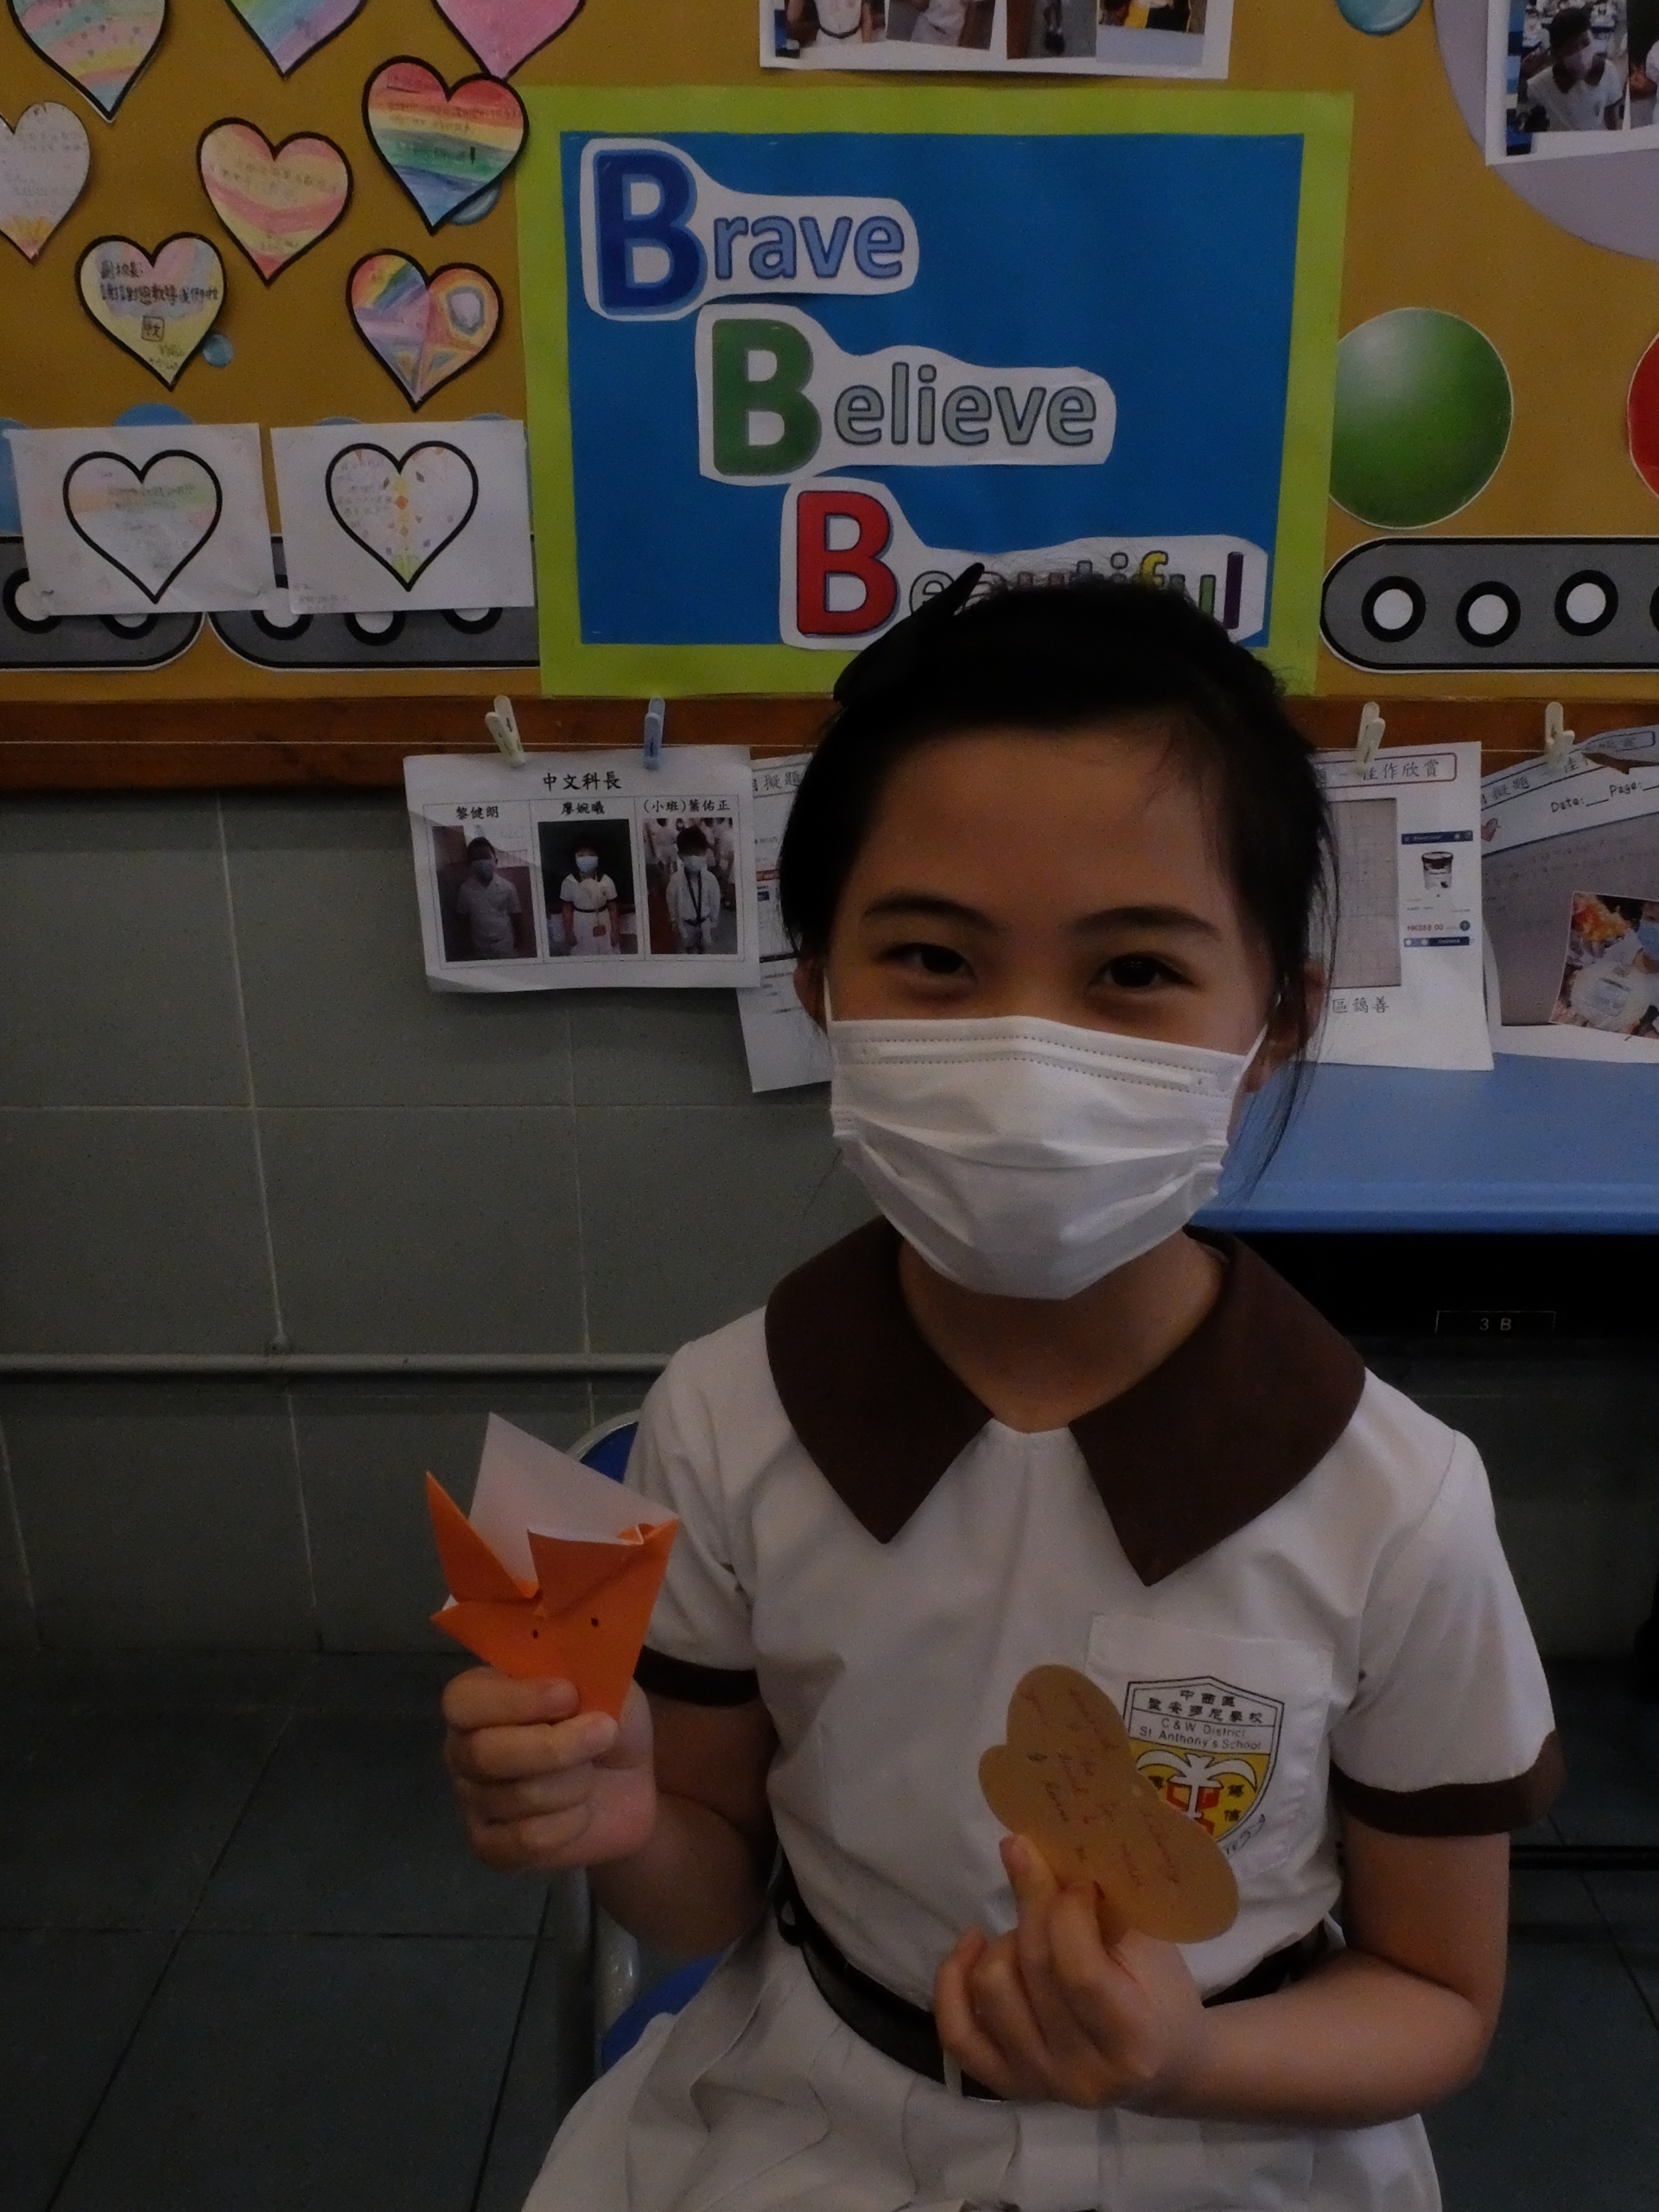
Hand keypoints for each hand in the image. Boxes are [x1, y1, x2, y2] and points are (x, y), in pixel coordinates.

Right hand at [442, 1668, 656, 1871]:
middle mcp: (464, 1748)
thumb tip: (570, 1678)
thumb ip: (584, 1675)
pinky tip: (582, 1811)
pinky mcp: (491, 1847)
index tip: (569, 1695)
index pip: (464, 1700)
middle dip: (555, 1747)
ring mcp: (473, 1801)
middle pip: (485, 1754)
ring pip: (516, 1797)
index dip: (516, 1700)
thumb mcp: (606, 1683)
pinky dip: (569, 1824)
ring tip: (593, 1773)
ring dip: (574, 1784)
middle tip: (604, 1732)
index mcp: (480, 1698)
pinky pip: (526, 1840)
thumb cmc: (607, 1718)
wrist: (627, 1782)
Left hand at [933, 1836, 1209, 2106]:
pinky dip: (953, 1979)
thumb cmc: (1161, 1991)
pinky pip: (956, 2030)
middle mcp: (1082, 2075)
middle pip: (1032, 1970)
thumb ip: (1105, 1906)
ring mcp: (1040, 2085)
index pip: (1077, 1970)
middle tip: (1037, 1865)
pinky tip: (974, 1944)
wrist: (1163, 2063)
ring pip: (991, 1988)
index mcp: (1132, 2042)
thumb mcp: (1149, 1946)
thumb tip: (1043, 1845)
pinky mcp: (1007, 2085)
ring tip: (1029, 1929)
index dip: (1067, 1909)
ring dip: (1005, 1942)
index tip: (1076, 1878)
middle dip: (1033, 1902)